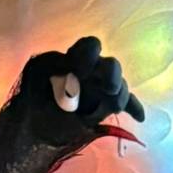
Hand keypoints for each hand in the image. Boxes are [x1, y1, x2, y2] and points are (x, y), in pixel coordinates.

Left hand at [19, 36, 144, 145]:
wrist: (33, 125)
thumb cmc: (33, 95)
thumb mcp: (36, 75)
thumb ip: (53, 66)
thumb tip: (69, 70)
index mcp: (75, 59)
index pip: (90, 46)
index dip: (89, 56)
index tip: (80, 71)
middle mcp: (92, 71)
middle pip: (111, 65)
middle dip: (111, 74)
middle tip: (107, 88)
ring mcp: (102, 89)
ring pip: (120, 86)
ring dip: (120, 95)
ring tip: (114, 107)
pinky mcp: (107, 106)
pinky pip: (127, 103)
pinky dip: (134, 108)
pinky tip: (139, 117)